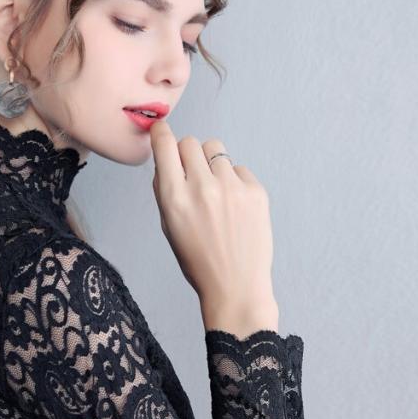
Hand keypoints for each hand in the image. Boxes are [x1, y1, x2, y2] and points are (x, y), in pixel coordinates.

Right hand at [149, 119, 275, 309]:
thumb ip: (165, 191)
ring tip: (216, 192)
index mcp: (174, 198)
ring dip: (211, 164)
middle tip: (192, 175)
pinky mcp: (256, 191)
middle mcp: (202, 187)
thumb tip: (166, 161)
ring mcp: (232, 188)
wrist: (236, 286)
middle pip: (191, 142)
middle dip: (187, 154)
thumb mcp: (169, 227)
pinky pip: (239, 169)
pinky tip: (234, 208)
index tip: (162, 132)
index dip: (162, 134)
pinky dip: (234, 182)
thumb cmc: (198, 261)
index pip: (165, 144)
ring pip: (216, 150)